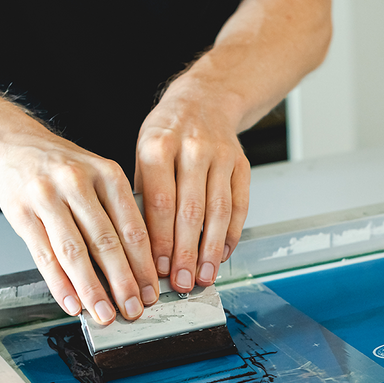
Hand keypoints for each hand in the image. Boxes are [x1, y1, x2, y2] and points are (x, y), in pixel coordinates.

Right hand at [0, 131, 159, 322]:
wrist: (11, 145)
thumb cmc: (64, 168)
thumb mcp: (100, 176)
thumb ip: (119, 213)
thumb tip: (140, 267)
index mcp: (107, 174)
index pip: (132, 227)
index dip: (144, 265)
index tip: (151, 291)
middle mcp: (77, 182)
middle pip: (105, 242)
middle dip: (122, 282)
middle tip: (133, 309)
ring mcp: (46, 197)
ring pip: (74, 252)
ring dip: (92, 289)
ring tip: (104, 313)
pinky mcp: (20, 212)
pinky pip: (43, 255)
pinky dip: (60, 284)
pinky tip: (72, 303)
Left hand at [135, 72, 250, 293]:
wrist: (205, 100)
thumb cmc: (167, 132)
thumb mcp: (142, 152)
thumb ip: (143, 195)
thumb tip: (142, 246)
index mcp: (159, 147)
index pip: (161, 203)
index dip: (160, 240)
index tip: (157, 268)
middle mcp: (193, 150)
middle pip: (191, 212)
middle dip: (186, 253)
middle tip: (182, 282)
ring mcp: (221, 157)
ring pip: (219, 212)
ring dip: (212, 250)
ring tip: (205, 276)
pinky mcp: (242, 166)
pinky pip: (240, 206)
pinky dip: (232, 234)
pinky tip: (223, 254)